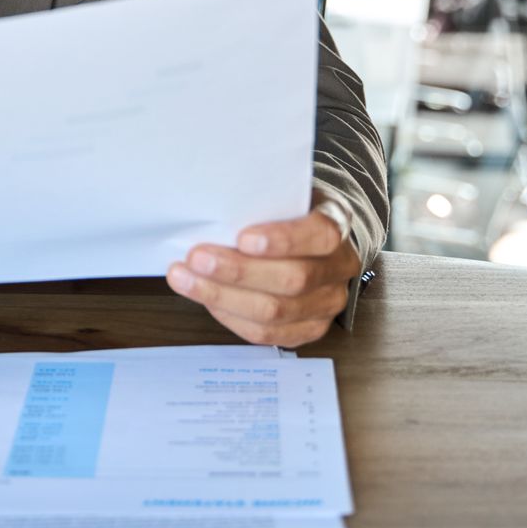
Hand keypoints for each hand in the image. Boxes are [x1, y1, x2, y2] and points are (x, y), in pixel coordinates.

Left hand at [166, 194, 357, 347]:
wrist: (308, 236)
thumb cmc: (286, 212)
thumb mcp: (281, 194)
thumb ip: (258, 203)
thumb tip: (211, 212)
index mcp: (337, 224)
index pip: (321, 235)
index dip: (284, 240)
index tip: (243, 238)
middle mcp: (340, 267)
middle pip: (293, 279)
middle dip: (239, 272)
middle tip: (197, 258)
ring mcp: (328, 302)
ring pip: (276, 312)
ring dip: (224, 296)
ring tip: (187, 279)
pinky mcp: (309, 329)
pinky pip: (267, 333)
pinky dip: (230, 316)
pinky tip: (205, 298)